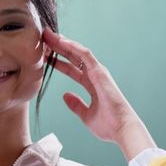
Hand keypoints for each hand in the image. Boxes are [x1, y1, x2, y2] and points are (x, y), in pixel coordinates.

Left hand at [42, 27, 155, 159]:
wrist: (122, 130)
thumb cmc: (109, 125)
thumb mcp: (86, 115)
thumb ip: (76, 105)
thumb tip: (65, 96)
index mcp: (92, 84)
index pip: (72, 69)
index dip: (58, 62)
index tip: (44, 56)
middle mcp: (95, 75)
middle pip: (73, 57)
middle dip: (58, 48)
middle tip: (43, 39)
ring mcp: (98, 72)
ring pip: (78, 52)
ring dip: (63, 43)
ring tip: (48, 35)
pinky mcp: (100, 72)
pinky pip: (85, 55)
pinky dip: (73, 47)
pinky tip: (62, 41)